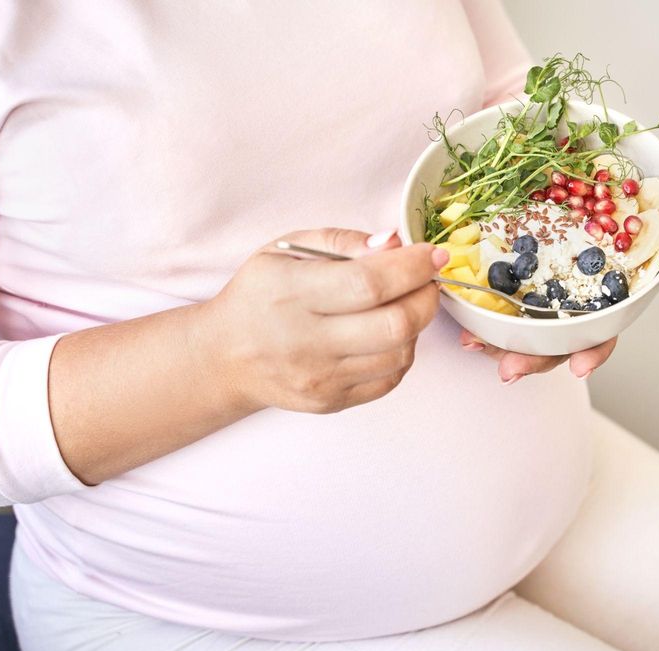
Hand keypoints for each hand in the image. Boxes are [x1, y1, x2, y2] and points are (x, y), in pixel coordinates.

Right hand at [200, 228, 446, 412]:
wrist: (226, 356)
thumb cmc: (260, 295)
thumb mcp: (287, 249)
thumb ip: (342, 240)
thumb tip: (394, 243)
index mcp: (291, 293)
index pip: (369, 283)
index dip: (412, 268)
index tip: (433, 254)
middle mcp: (305, 341)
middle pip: (395, 324)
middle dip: (426, 297)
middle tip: (426, 281)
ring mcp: (320, 378)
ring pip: (399, 354)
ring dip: (416, 325)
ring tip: (402, 305)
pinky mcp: (331, 402)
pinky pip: (389, 379)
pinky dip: (401, 352)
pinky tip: (387, 334)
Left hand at [458, 148, 658, 383]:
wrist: (557, 173)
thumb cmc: (592, 188)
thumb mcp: (616, 178)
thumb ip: (646, 172)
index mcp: (600, 287)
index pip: (604, 328)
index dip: (593, 350)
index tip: (578, 367)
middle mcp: (570, 300)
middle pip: (556, 342)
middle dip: (534, 361)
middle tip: (510, 369)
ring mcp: (539, 296)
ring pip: (523, 336)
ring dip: (500, 348)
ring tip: (473, 346)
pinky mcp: (509, 285)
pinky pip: (497, 313)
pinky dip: (482, 323)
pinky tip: (464, 326)